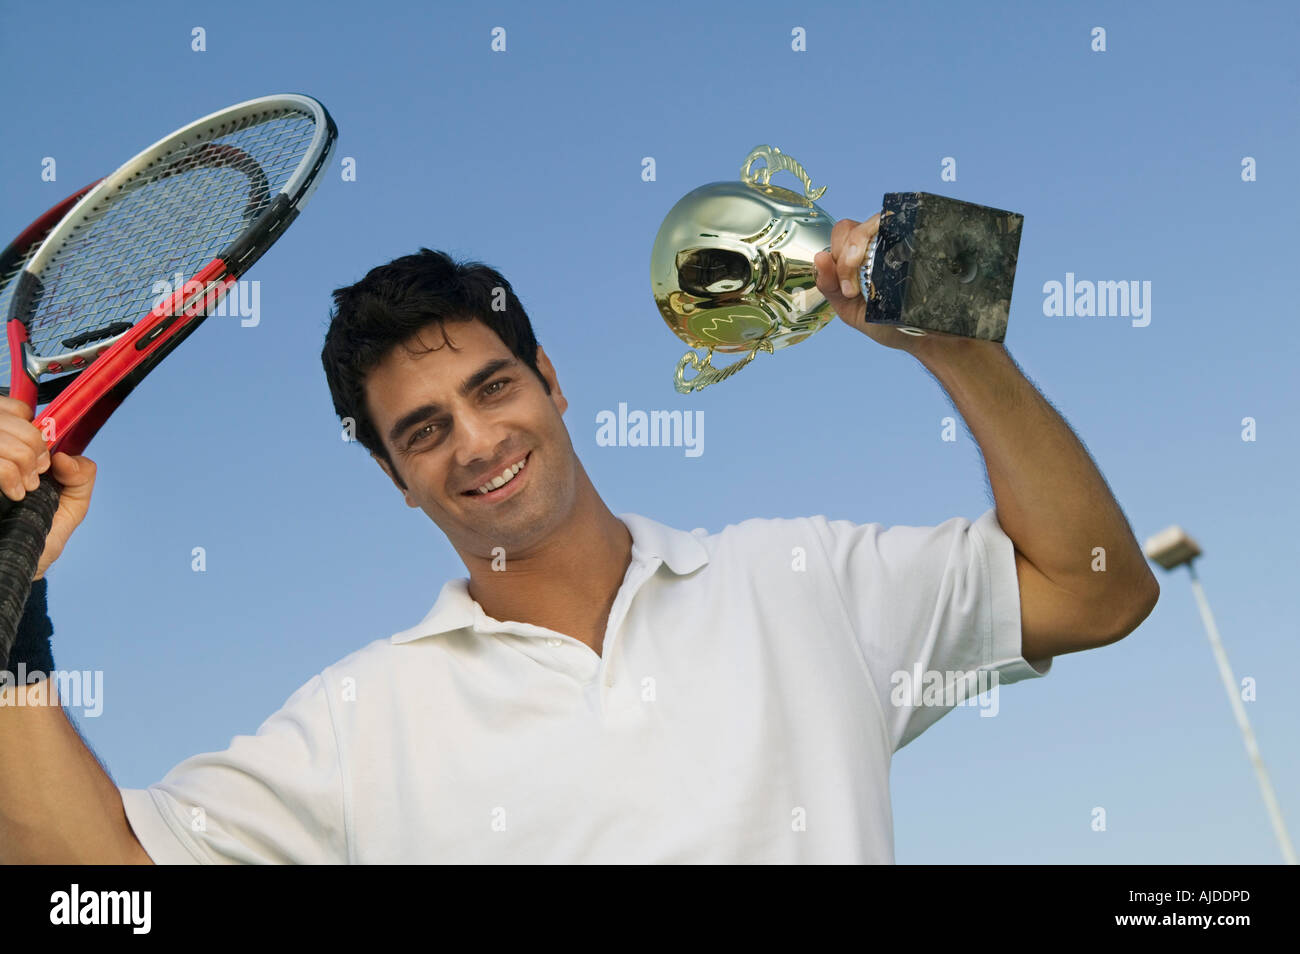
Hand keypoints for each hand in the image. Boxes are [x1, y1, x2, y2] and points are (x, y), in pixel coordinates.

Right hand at [0, 396, 95, 580]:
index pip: (11, 408)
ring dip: (20, 462)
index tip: (44, 456)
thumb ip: (81, 476)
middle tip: (36, 478)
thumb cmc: (39, 537)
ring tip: (23, 490)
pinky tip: (12, 494)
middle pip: (6, 418)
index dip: (29, 423)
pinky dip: (8, 475)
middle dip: (31, 447)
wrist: (12, 570)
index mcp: (11, 448)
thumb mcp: (71, 506)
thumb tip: (62, 457)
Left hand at [813, 213, 951, 354]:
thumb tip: (819, 257)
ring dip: (858, 249)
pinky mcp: (915, 239)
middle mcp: (874, 243)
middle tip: (854, 289)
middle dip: (845, 256)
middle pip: (850, 228)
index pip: (839, 237)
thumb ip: (830, 287)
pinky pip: (895, 224)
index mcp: (856, 255)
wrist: (923, 336)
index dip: (838, 259)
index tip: (848, 291)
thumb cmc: (887, 322)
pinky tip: (887, 263)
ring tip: (865, 282)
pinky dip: (884, 236)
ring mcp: (895, 239)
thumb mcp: (849, 309)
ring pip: (869, 223)